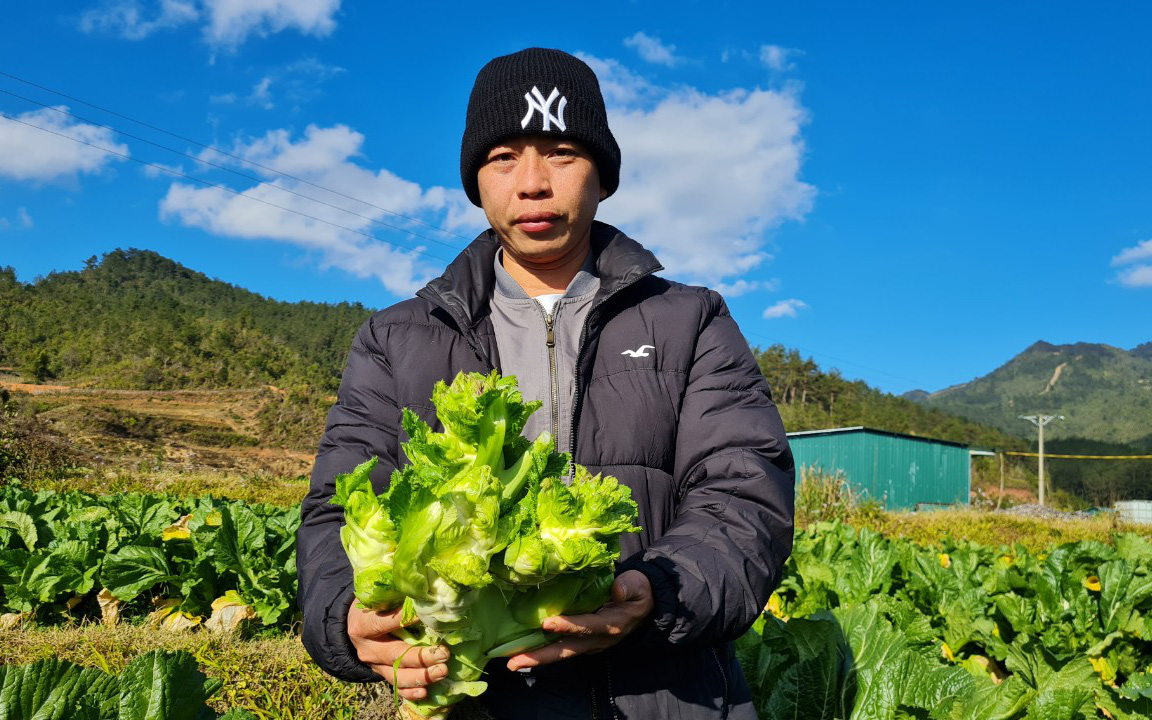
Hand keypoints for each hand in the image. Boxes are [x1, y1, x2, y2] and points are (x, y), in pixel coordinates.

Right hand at [347, 600, 449, 701]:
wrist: (354, 624)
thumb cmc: (373, 605)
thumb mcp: (379, 596)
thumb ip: (397, 594)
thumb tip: (423, 591)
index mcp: (363, 625)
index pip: (383, 623)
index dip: (405, 619)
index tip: (427, 615)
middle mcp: (368, 649)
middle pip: (395, 655)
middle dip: (421, 657)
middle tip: (443, 653)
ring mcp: (375, 664)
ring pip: (397, 676)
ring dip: (421, 676)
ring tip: (442, 671)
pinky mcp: (383, 673)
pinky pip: (397, 687)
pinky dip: (411, 692)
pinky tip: (426, 691)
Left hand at [506, 570, 653, 670]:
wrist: (645, 606)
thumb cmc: (638, 591)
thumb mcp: (638, 585)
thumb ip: (628, 587)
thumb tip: (616, 590)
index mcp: (612, 624)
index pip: (587, 626)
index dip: (568, 626)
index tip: (547, 623)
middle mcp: (599, 639)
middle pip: (567, 650)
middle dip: (541, 657)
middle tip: (514, 662)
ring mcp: (591, 643)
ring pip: (562, 652)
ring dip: (537, 658)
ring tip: (512, 662)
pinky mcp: (584, 642)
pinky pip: (562, 648)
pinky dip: (543, 651)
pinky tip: (524, 651)